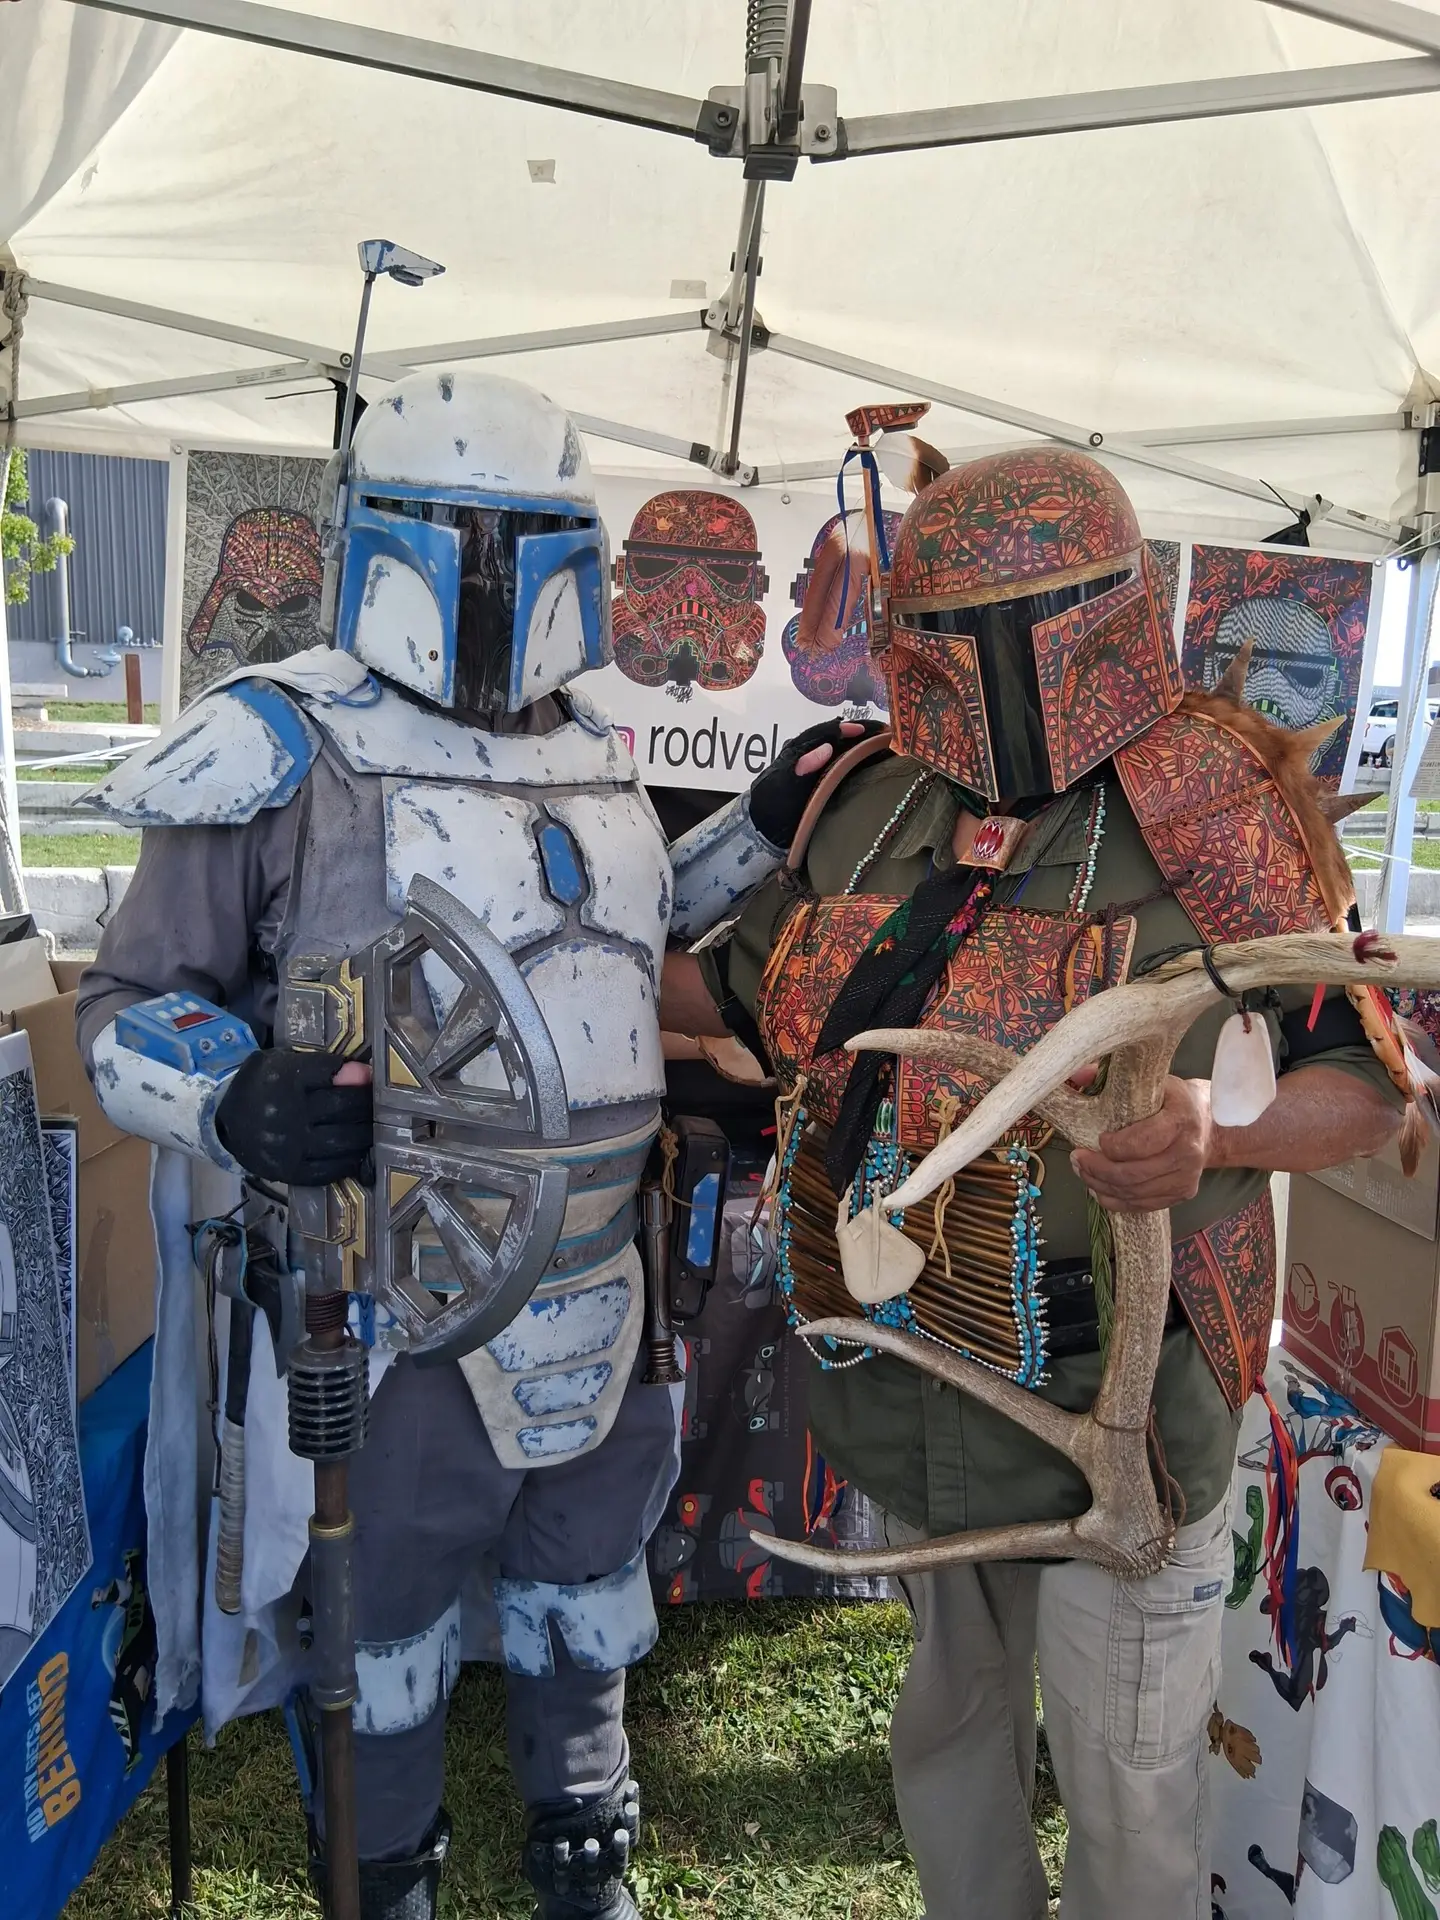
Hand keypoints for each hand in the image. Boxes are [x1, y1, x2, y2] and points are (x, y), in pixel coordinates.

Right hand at [215, 1050, 372, 1185]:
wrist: (226, 1124)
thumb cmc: (262, 1086)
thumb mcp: (282, 1062)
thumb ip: (320, 1065)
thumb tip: (362, 1072)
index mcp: (283, 1079)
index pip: (332, 1072)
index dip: (357, 1074)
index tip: (369, 1076)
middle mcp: (287, 1113)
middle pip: (344, 1106)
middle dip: (367, 1103)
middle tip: (378, 1103)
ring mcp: (289, 1146)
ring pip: (344, 1139)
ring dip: (365, 1132)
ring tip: (372, 1126)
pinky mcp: (291, 1171)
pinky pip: (331, 1168)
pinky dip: (351, 1159)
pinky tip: (357, 1150)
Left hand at [746, 718, 885, 847]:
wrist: (764, 830)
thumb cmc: (771, 807)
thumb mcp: (782, 787)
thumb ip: (800, 767)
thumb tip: (826, 747)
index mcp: (796, 752)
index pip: (822, 733)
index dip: (843, 729)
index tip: (865, 730)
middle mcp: (806, 754)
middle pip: (834, 737)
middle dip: (858, 733)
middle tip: (883, 732)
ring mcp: (813, 767)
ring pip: (838, 749)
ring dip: (859, 744)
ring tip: (882, 742)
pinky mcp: (818, 780)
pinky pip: (839, 764)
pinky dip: (855, 759)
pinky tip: (869, 762)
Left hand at [1069, 1075, 1215, 1213]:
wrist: (1213, 1127)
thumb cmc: (1175, 1100)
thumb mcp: (1153, 1081)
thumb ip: (1112, 1076)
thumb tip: (1078, 1073)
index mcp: (1180, 1119)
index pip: (1142, 1143)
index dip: (1113, 1146)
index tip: (1097, 1139)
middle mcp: (1188, 1152)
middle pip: (1133, 1173)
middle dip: (1097, 1169)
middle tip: (1076, 1159)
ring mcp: (1187, 1177)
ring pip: (1134, 1192)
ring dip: (1100, 1185)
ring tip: (1082, 1171)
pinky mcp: (1183, 1193)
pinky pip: (1143, 1205)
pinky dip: (1116, 1201)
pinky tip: (1098, 1190)